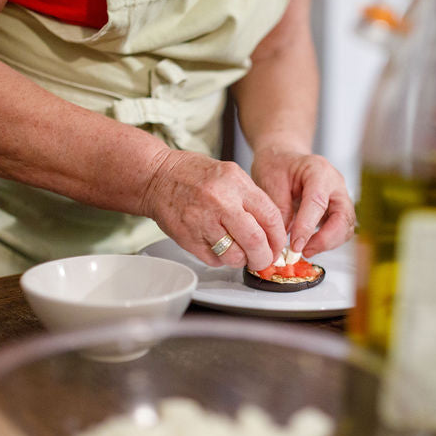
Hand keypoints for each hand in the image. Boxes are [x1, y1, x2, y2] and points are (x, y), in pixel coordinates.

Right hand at [140, 149, 286, 269]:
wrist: (157, 176)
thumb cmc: (193, 175)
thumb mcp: (230, 175)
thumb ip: (251, 199)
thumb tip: (272, 229)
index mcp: (236, 184)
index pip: (270, 217)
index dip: (279, 239)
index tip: (278, 246)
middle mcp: (221, 202)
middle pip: (255, 242)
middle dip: (264, 257)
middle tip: (263, 260)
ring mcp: (202, 221)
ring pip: (234, 256)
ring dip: (241, 260)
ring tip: (237, 252)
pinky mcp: (188, 238)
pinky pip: (214, 259)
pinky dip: (220, 258)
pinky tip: (216, 246)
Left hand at [250, 148, 354, 257]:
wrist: (283, 158)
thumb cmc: (277, 165)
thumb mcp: (271, 183)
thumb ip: (280, 210)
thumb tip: (283, 240)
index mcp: (319, 171)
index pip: (318, 202)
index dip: (307, 227)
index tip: (295, 245)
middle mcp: (335, 184)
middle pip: (343, 217)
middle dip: (326, 239)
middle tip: (304, 250)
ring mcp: (339, 197)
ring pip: (345, 227)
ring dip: (328, 243)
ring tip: (305, 250)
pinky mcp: (337, 210)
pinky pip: (340, 230)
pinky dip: (327, 241)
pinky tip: (309, 245)